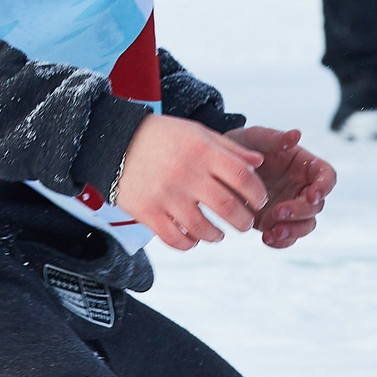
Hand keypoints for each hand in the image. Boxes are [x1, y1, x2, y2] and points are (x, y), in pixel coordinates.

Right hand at [113, 115, 265, 250]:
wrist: (117, 142)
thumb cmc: (164, 136)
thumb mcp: (198, 132)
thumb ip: (229, 148)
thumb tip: (259, 163)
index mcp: (202, 150)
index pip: (242, 175)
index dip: (257, 192)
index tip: (259, 200)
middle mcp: (186, 173)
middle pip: (227, 207)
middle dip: (243, 220)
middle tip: (245, 223)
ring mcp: (166, 195)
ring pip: (202, 228)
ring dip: (217, 236)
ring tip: (220, 234)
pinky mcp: (147, 212)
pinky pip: (175, 239)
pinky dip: (189, 243)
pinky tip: (195, 238)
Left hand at [226, 125, 336, 248]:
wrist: (219, 167)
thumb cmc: (242, 146)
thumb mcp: (255, 137)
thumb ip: (275, 138)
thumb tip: (296, 135)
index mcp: (304, 166)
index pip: (327, 176)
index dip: (325, 187)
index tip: (313, 194)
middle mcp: (301, 188)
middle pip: (316, 206)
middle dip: (300, 211)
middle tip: (278, 211)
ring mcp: (289, 207)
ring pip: (305, 225)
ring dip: (293, 231)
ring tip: (274, 232)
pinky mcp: (273, 223)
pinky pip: (285, 237)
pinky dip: (280, 242)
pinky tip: (267, 238)